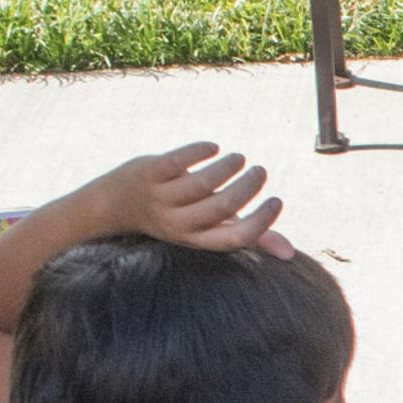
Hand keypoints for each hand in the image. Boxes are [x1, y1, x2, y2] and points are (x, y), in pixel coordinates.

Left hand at [106, 144, 286, 257]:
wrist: (113, 205)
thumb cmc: (172, 217)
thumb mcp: (205, 230)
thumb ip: (245, 236)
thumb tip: (289, 253)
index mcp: (195, 240)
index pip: (235, 238)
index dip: (261, 221)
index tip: (276, 200)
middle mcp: (177, 223)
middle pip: (222, 207)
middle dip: (248, 187)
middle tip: (260, 171)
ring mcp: (161, 198)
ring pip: (202, 184)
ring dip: (228, 168)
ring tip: (239, 159)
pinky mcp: (149, 173)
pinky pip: (178, 161)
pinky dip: (200, 152)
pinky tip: (213, 148)